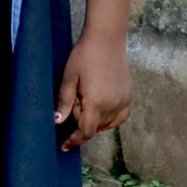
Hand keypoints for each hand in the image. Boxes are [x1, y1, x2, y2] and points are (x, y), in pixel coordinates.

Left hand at [55, 33, 132, 153]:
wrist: (106, 40)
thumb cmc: (84, 56)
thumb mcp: (68, 79)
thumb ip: (64, 102)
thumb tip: (57, 122)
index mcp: (96, 102)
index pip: (86, 131)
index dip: (75, 140)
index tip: (65, 146)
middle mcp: (113, 104)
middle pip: (95, 127)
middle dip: (81, 122)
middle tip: (74, 102)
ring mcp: (124, 101)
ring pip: (108, 124)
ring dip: (94, 121)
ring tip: (85, 101)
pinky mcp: (129, 96)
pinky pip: (120, 117)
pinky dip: (110, 119)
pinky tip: (100, 111)